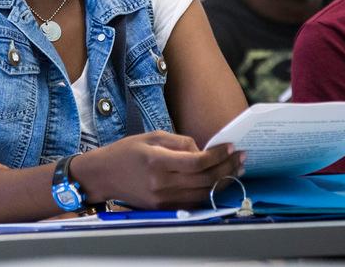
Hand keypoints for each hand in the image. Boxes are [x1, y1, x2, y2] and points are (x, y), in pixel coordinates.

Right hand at [77, 130, 244, 209]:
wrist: (103, 175)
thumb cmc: (125, 152)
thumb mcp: (151, 137)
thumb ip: (179, 142)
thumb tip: (202, 151)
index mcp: (157, 162)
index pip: (197, 162)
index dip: (217, 155)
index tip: (230, 147)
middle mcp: (161, 184)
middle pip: (204, 179)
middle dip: (227, 167)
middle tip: (240, 157)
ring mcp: (163, 199)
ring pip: (203, 193)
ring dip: (223, 181)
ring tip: (235, 169)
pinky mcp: (164, 208)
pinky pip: (194, 201)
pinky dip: (209, 192)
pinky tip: (218, 181)